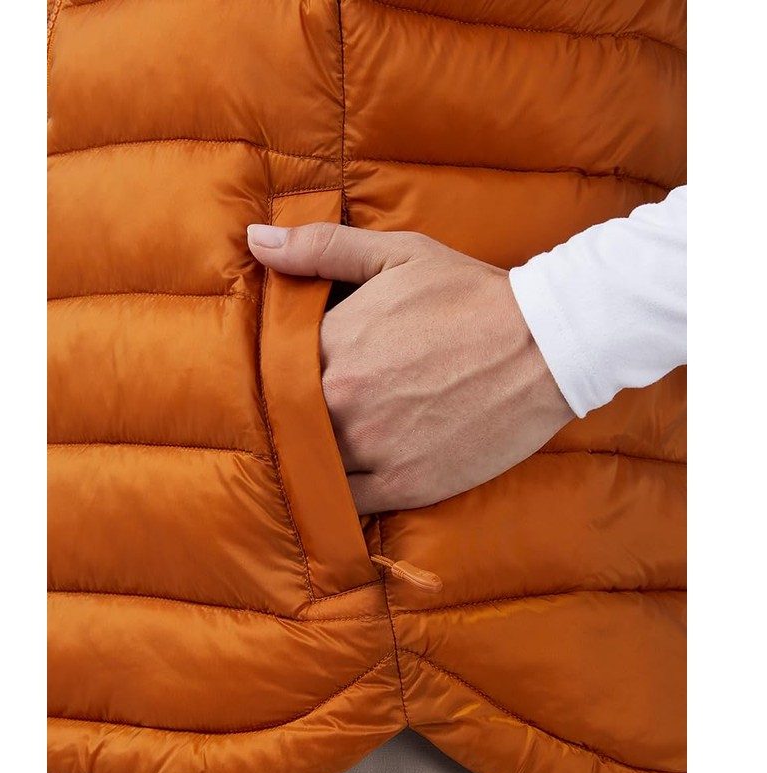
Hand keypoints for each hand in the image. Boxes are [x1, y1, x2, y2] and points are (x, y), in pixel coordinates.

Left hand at [248, 224, 573, 513]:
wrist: (546, 345)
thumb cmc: (471, 295)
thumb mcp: (397, 255)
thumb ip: (321, 248)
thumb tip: (257, 241)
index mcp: (333, 342)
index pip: (276, 367)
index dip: (287, 371)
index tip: (306, 371)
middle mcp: (343, 399)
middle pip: (291, 418)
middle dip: (301, 412)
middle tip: (329, 405)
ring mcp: (372, 447)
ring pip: (315, 461)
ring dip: (319, 453)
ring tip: (342, 438)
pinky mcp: (404, 485)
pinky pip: (348, 500)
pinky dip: (342, 491)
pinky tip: (352, 473)